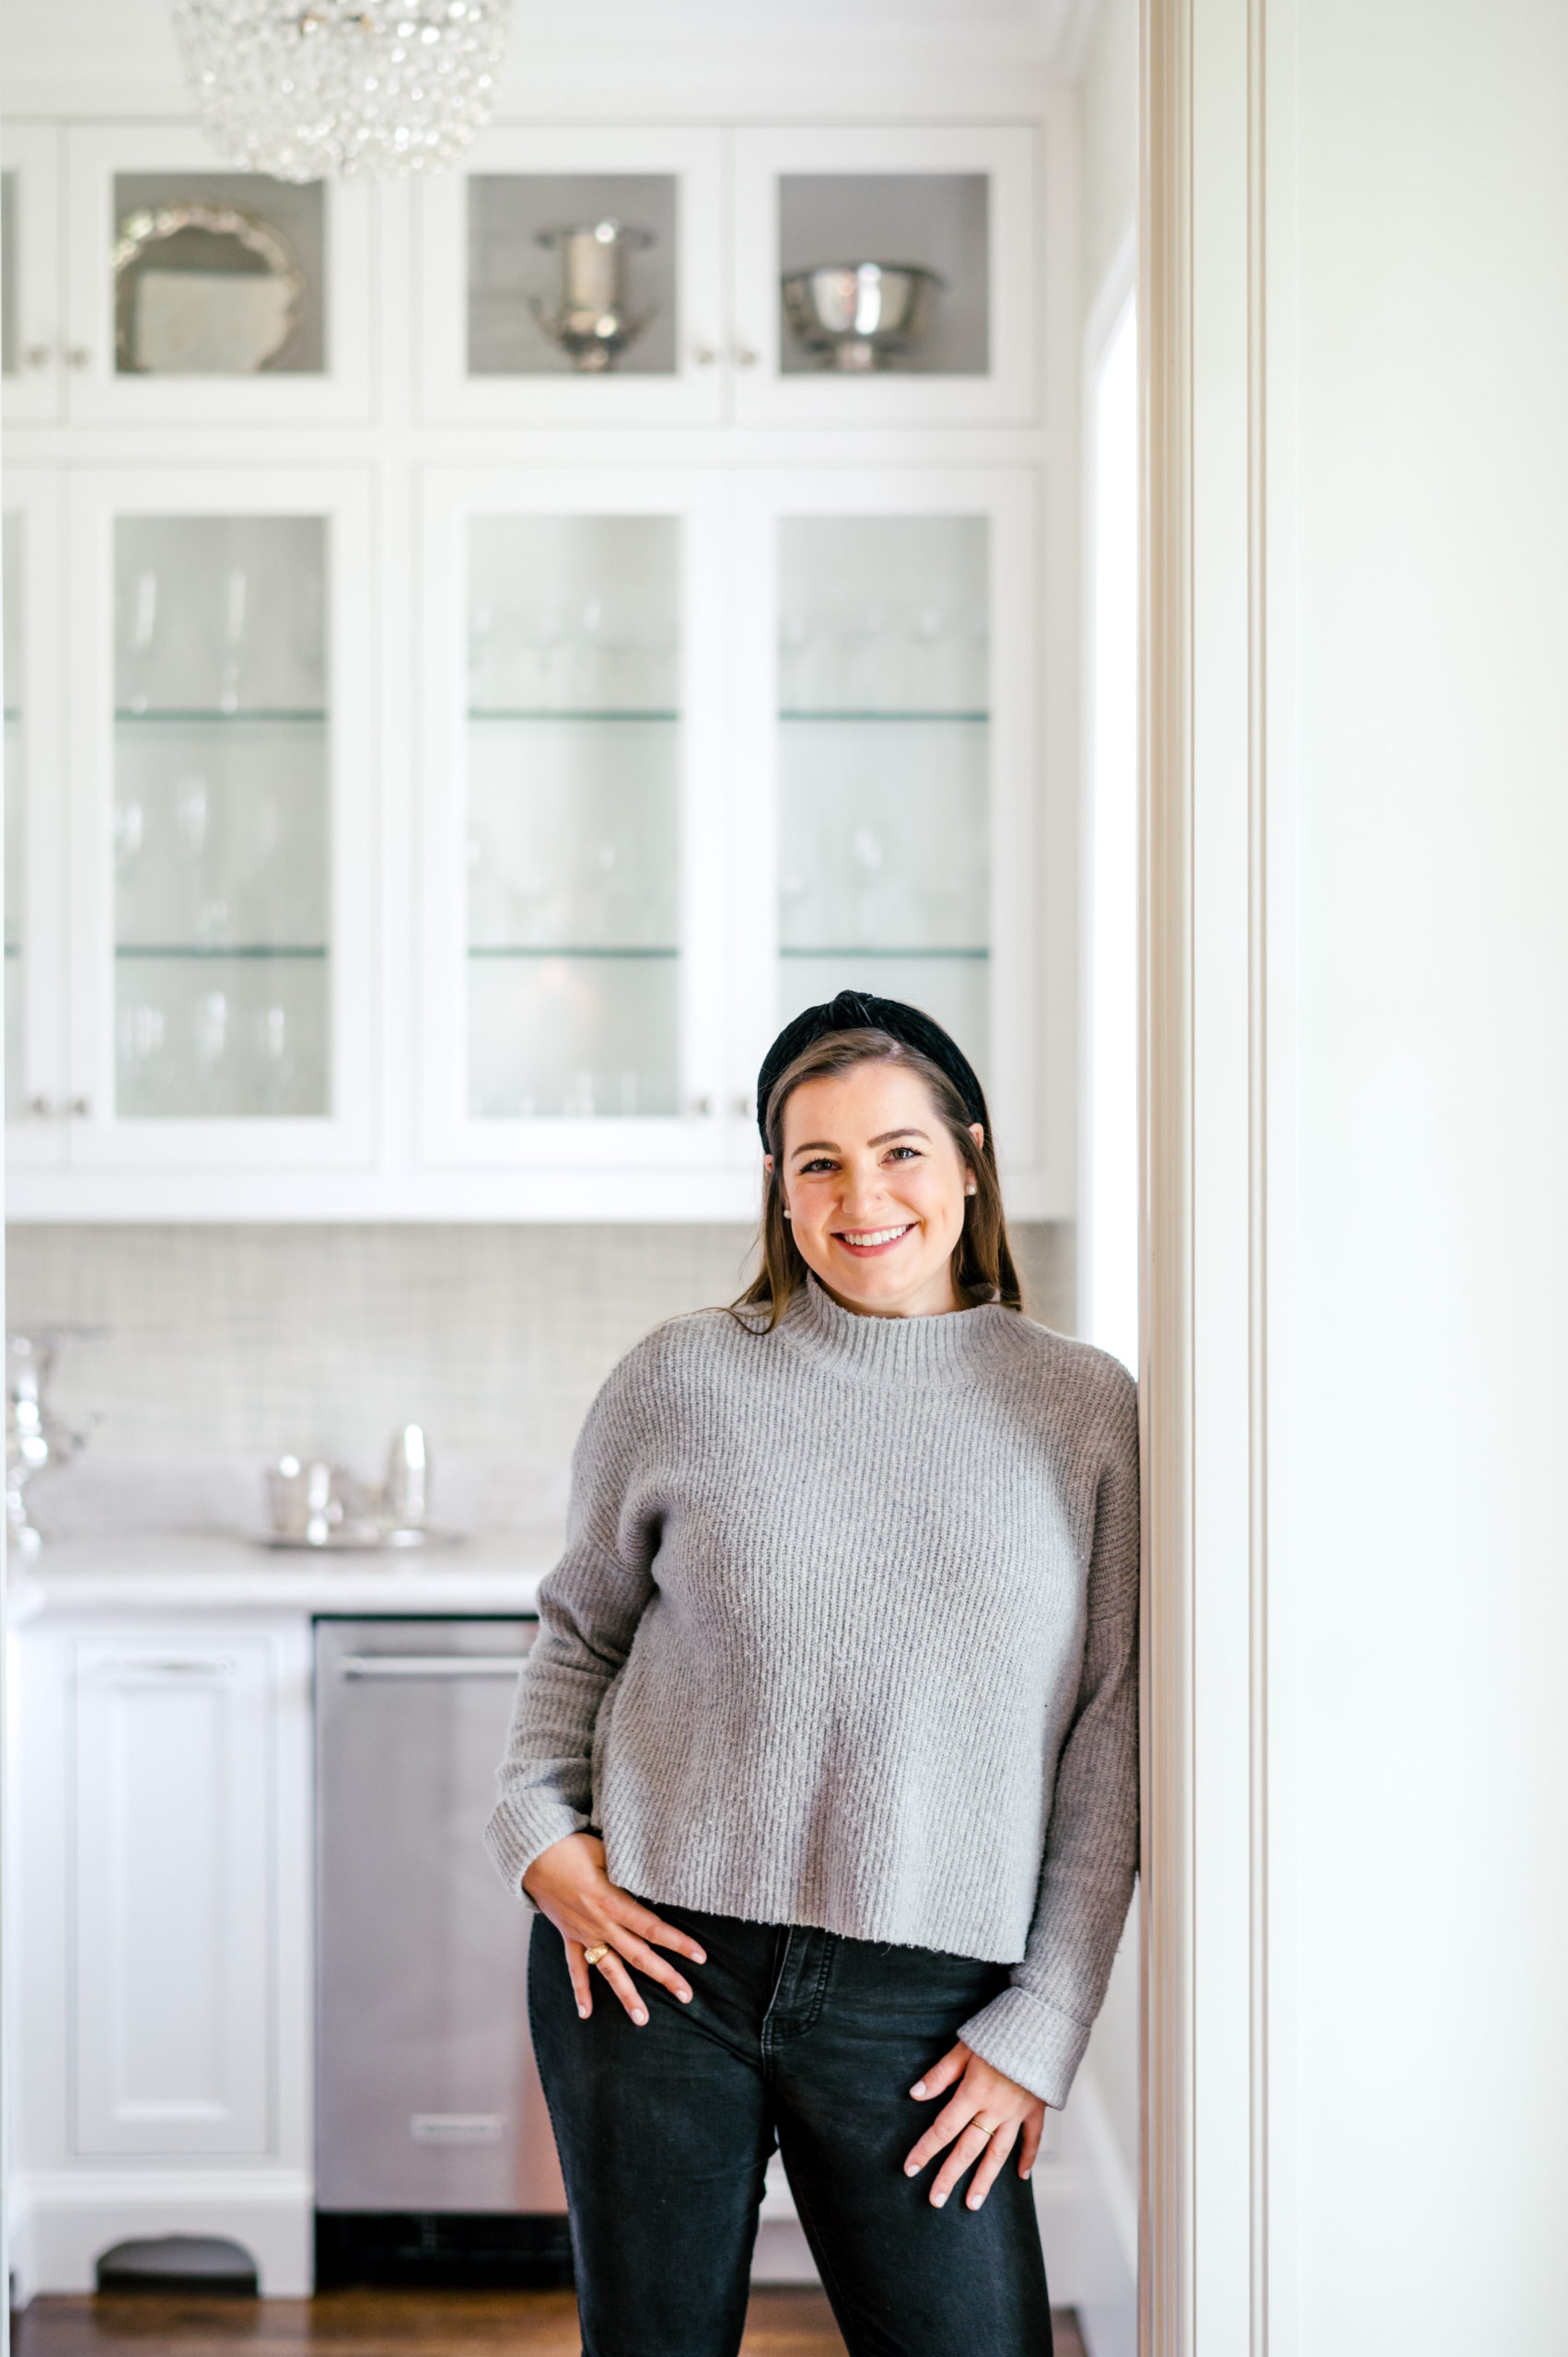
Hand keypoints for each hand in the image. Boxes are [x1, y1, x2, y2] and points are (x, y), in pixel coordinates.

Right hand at [521, 1832, 705, 2027]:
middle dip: (664, 1975)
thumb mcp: (605, 1851)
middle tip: (686, 1996)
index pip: (652, 1927)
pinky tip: (586, 2014)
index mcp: (612, 1902)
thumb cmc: (571, 1847)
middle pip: (638, 1955)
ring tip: (642, 2019)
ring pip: (610, 1969)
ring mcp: (583, 1934)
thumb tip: (654, 1872)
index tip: (700, 1956)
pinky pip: (575, 1968)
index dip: (677, 1942)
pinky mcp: (569, 1935)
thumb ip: (628, 1868)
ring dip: (627, 1994)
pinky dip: (581, 1990)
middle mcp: (600, 1924)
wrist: (531, 1856)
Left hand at [903, 2041, 1047, 2210]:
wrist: (1042, 2024)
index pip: (944, 2129)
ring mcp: (1017, 2112)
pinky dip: (1027, 2158)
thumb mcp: (964, 2046)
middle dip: (950, 2176)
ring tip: (972, 2203)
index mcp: (974, 2093)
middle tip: (936, 2201)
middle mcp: (995, 2109)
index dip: (925, 2150)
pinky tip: (1020, 2176)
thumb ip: (941, 2074)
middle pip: (968, 2149)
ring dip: (984, 2180)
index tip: (911, 2169)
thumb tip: (915, 2094)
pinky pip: (1032, 2138)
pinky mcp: (1036, 2108)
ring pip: (998, 2153)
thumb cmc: (999, 2032)